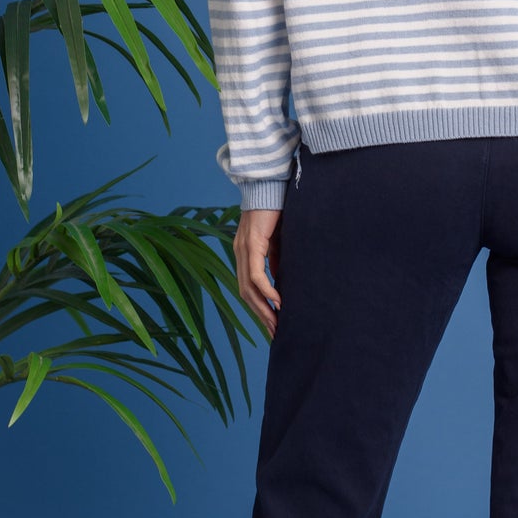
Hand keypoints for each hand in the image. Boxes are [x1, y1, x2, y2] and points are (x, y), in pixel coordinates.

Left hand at [235, 207, 283, 335]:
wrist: (271, 185)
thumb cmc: (276, 210)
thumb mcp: (278, 241)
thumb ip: (275, 260)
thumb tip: (278, 280)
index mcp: (244, 253)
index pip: (247, 288)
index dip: (257, 307)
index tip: (271, 324)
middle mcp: (239, 253)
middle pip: (245, 293)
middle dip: (260, 315)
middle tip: (274, 332)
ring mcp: (243, 249)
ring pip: (248, 288)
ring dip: (262, 308)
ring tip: (276, 323)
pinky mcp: (252, 243)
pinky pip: (256, 274)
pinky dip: (266, 290)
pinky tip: (277, 301)